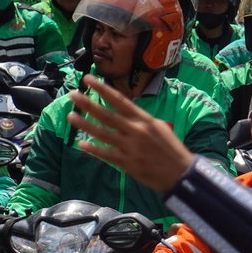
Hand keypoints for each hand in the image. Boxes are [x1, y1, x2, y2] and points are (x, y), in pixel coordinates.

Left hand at [66, 75, 194, 192]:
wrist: (180, 172)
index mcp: (144, 119)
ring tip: (71, 116)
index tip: (88, 80)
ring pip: (103, 133)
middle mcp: (135, 130)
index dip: (103, 89)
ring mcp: (130, 147)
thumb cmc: (171, 148)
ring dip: (85, 125)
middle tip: (73, 94)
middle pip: (107, 115)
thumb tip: (123, 113)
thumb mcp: (158, 127)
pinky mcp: (127, 163)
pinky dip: (93, 149)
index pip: (119, 100)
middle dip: (88, 104)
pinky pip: (106, 154)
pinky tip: (81, 144)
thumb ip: (139, 120)